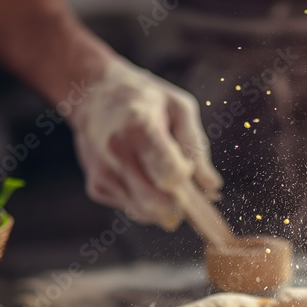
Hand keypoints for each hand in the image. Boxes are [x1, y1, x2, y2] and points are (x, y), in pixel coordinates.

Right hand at [70, 56, 221, 229]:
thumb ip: (197, 147)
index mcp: (139, 126)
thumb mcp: (179, 108)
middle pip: (156, 202)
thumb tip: (213, 187)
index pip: (169, 174)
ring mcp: (103, 172)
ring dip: (165, 206)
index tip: (186, 165)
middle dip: (179, 203)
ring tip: (164, 177)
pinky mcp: (97, 187)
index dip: (185, 176)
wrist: (93, 94)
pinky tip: (144, 176)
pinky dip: (147, 202)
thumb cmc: (144, 99)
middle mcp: (116, 152)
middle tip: (187, 188)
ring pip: (145, 212)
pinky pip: (133, 209)